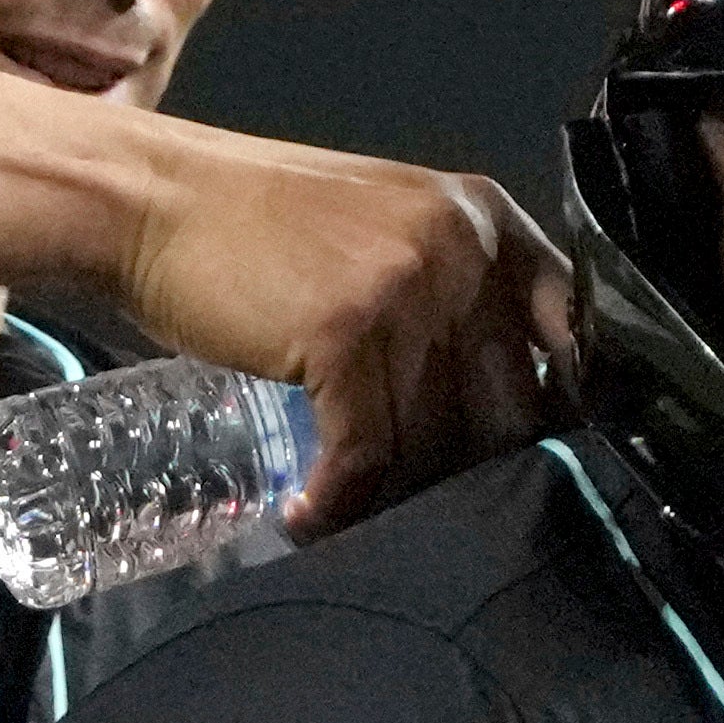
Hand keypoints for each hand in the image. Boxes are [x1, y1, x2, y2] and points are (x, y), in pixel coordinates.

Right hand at [109, 125, 577, 532]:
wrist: (148, 201)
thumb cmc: (256, 230)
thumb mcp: (383, 236)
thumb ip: (453, 299)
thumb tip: (504, 417)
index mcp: (486, 218)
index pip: (574, 334)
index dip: (564, 417)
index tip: (536, 474)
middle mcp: (462, 248)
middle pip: (506, 408)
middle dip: (462, 477)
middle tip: (415, 515)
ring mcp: (406, 286)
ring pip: (433, 441)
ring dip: (390, 503)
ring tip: (347, 521)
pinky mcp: (346, 331)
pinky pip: (366, 456)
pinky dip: (335, 504)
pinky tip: (306, 516)